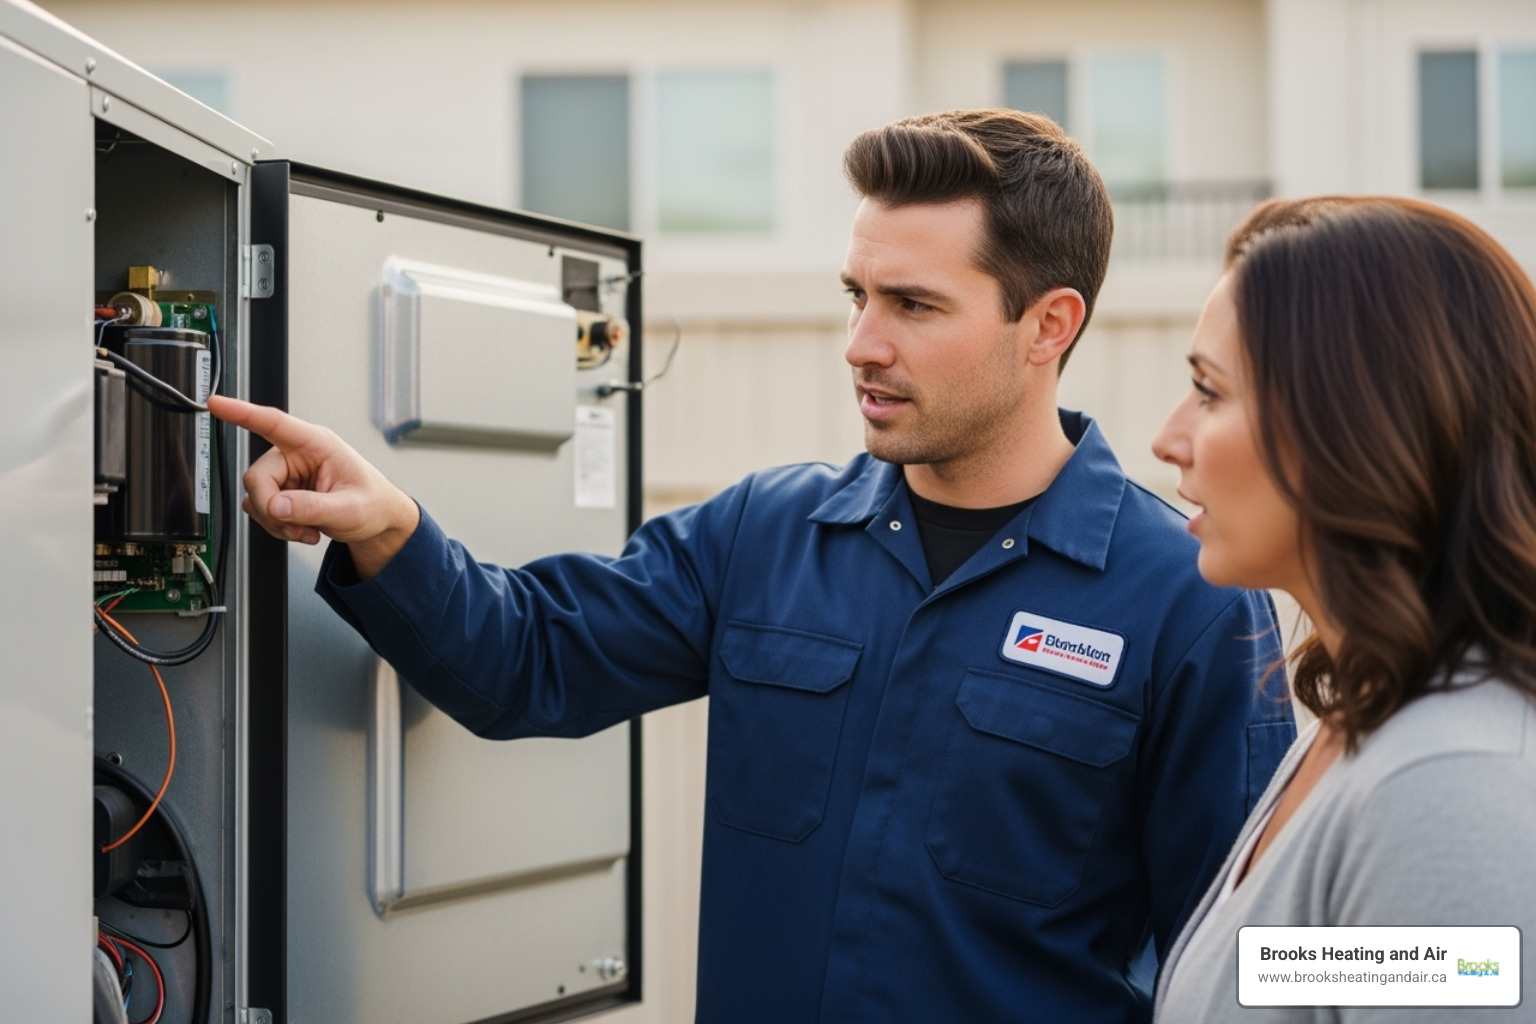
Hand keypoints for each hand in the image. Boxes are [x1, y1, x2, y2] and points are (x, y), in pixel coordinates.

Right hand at [208, 396, 420, 579]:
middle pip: (257, 476)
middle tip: (296, 526)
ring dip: (277, 522)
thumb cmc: (373, 503)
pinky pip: (261, 510)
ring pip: (256, 497)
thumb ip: (313, 508)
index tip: (217, 404)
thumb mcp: (349, 509)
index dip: (243, 412)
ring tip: (307, 529)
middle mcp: (297, 455)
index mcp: (316, 444)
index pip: (274, 423)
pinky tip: (301, 529)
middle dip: (271, 508)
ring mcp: (288, 474)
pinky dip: (277, 526)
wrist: (378, 521)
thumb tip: (277, 506)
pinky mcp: (282, 492)